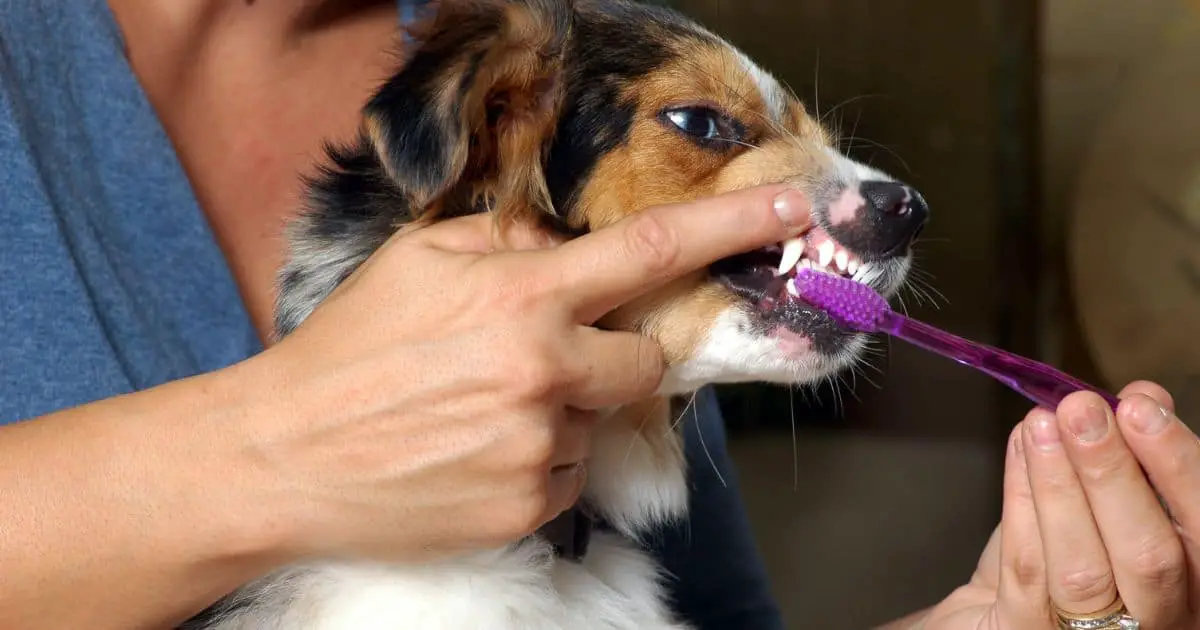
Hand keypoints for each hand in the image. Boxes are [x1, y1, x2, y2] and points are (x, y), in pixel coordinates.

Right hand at [227, 185, 809, 563]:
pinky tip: (476, 452)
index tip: (798, 211)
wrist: (285, 456)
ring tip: (481, 412)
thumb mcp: (418, 260)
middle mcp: (545, 372)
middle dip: (618, 355)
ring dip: (563, 411)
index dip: (733, 228)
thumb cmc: (349, 349)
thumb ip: (505, 239)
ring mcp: (540, 447)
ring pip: (600, 421)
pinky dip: (541, 460)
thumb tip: (560, 247)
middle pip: (647, 362)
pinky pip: (569, 474)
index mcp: (522, 297)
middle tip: (550, 356)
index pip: (651, 251)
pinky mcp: (529, 507)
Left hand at [913, 381, 1195, 628]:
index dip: (1179, 468)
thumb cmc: (1062, 559)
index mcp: (1193, 589)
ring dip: (1060, 483)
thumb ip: (1137, 462)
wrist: (1000, 616)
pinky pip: (1028, 570)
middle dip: (1114, 474)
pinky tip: (1020, 451)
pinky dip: (1022, 501)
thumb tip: (1145, 399)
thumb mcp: (1110, 509)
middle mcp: (1160, 624)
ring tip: (1043, 423)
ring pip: (1083, 569)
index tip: (1142, 407)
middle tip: (1083, 410)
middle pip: (1151, 558)